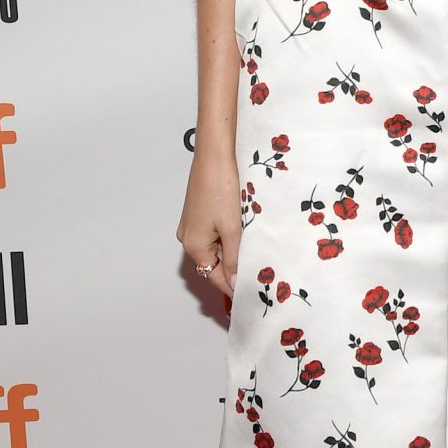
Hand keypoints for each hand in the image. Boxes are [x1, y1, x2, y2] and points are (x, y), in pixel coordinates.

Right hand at [177, 154, 241, 298]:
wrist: (215, 155)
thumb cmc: (221, 188)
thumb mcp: (232, 229)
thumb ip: (233, 258)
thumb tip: (233, 283)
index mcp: (194, 245)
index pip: (214, 276)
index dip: (232, 286)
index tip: (250, 292)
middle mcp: (188, 237)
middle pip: (214, 262)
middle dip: (234, 267)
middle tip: (259, 273)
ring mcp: (192, 224)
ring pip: (216, 247)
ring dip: (233, 251)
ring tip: (255, 252)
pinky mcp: (199, 212)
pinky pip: (214, 233)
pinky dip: (228, 236)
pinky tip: (244, 232)